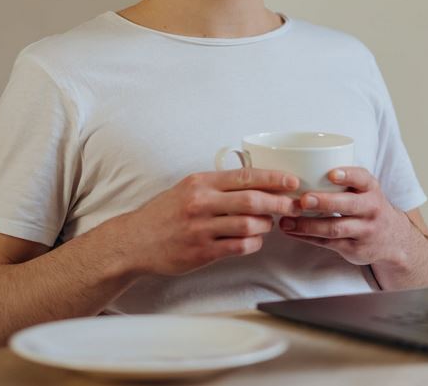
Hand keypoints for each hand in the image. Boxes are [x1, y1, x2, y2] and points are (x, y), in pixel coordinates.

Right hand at [115, 168, 300, 276]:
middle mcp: (201, 202)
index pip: (245, 176)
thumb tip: (255, 182)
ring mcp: (201, 228)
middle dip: (279, 202)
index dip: (273, 178)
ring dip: (266, 225)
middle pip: (252, 200)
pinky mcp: (201, 251)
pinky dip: (253, 243)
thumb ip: (218, 185)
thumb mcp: (188, 188)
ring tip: (268, 224)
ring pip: (249, 225)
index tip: (291, 181)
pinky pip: (239, 246)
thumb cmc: (165, 213)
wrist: (135, 241)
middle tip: (292, 205)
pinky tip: (254, 240)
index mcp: (200, 182)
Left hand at [279, 166, 411, 266]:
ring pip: (335, 228)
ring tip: (285, 220)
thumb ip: (344, 179)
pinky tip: (291, 231)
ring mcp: (364, 231)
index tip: (331, 174)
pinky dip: (307, 237)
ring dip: (308, 225)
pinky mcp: (354, 249)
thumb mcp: (365, 189)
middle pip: (348, 205)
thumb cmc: (367, 205)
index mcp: (371, 188)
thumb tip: (301, 164)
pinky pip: (328, 243)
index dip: (347, 175)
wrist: (394, 239)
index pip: (362, 179)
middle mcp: (371, 209)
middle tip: (304, 200)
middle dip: (325, 202)